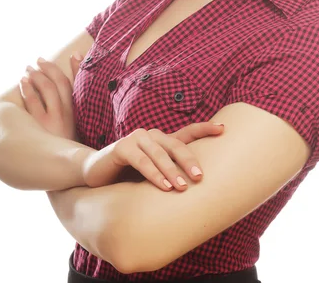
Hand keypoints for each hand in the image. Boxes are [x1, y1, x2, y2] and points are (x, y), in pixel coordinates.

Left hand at [19, 54, 82, 141]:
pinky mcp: (37, 129)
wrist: (62, 171)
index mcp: (76, 113)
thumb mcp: (79, 122)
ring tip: (28, 70)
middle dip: (47, 68)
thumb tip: (81, 71)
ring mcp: (51, 122)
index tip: (70, 55)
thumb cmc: (69, 143)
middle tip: (38, 61)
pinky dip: (27, 89)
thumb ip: (79, 98)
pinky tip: (22, 83)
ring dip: (35, 75)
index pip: (74, 82)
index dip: (73, 66)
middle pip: (57, 82)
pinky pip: (31, 102)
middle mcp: (66, 115)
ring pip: (44, 89)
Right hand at [83, 122, 224, 191]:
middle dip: (190, 160)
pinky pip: (141, 160)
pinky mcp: (122, 147)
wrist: (95, 175)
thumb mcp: (153, 175)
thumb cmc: (128, 176)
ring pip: (159, 153)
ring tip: (182, 187)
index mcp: (162, 141)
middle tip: (201, 177)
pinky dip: (153, 173)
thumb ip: (170, 175)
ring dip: (172, 171)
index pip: (187, 132)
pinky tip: (163, 186)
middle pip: (176, 144)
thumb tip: (199, 189)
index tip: (224, 129)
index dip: (205, 128)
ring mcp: (136, 138)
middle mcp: (151, 135)